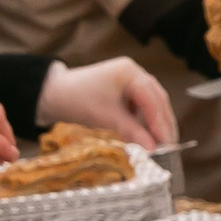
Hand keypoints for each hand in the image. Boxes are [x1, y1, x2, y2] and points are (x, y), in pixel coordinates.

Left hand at [36, 57, 173, 148]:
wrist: (51, 94)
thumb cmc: (77, 101)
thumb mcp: (106, 117)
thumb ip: (132, 131)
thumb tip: (153, 149)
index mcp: (130, 72)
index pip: (152, 98)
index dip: (160, 121)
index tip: (165, 142)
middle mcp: (134, 72)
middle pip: (157, 98)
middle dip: (163, 122)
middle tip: (169, 143)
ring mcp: (130, 79)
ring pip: (152, 101)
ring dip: (156, 121)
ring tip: (161, 140)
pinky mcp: (124, 88)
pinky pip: (142, 104)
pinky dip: (146, 118)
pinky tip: (146, 131)